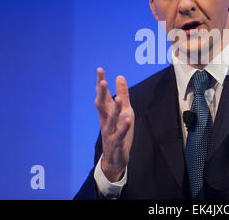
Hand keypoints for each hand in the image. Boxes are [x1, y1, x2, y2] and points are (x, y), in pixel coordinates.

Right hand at [95, 67, 134, 181]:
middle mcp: (105, 120)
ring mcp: (110, 132)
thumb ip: (122, 94)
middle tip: (102, 82)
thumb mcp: (124, 110)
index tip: (100, 70)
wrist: (114, 158)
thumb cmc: (118, 131)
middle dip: (101, 94)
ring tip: (118, 99)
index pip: (102, 95)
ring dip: (114, 110)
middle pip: (101, 105)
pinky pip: (119, 134)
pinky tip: (128, 120)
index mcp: (107, 112)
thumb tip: (120, 76)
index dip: (100, 83)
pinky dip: (123, 127)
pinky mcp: (116, 142)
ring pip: (111, 119)